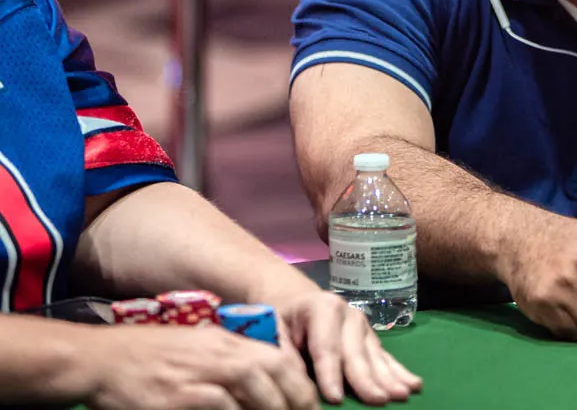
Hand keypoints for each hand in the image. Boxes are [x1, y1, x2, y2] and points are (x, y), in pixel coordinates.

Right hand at [85, 323, 318, 409]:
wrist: (100, 359)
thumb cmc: (148, 356)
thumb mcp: (195, 347)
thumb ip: (228, 360)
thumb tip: (263, 382)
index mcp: (224, 341)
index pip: (278, 358)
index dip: (300, 382)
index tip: (310, 402)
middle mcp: (216, 355)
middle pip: (273, 373)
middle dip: (295, 399)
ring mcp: (197, 377)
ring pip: (251, 392)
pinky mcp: (177, 399)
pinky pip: (219, 409)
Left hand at [260, 287, 421, 405]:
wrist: (296, 303)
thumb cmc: (283, 321)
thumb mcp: (273, 329)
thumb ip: (283, 352)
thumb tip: (295, 378)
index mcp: (321, 307)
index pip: (326, 346)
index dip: (330, 373)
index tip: (335, 398)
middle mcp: (348, 314)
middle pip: (355, 352)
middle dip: (366, 379)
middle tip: (377, 400)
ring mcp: (364, 326)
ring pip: (375, 356)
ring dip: (389, 378)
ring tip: (401, 395)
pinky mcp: (371, 339)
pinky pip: (386, 358)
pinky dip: (400, 373)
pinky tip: (413, 384)